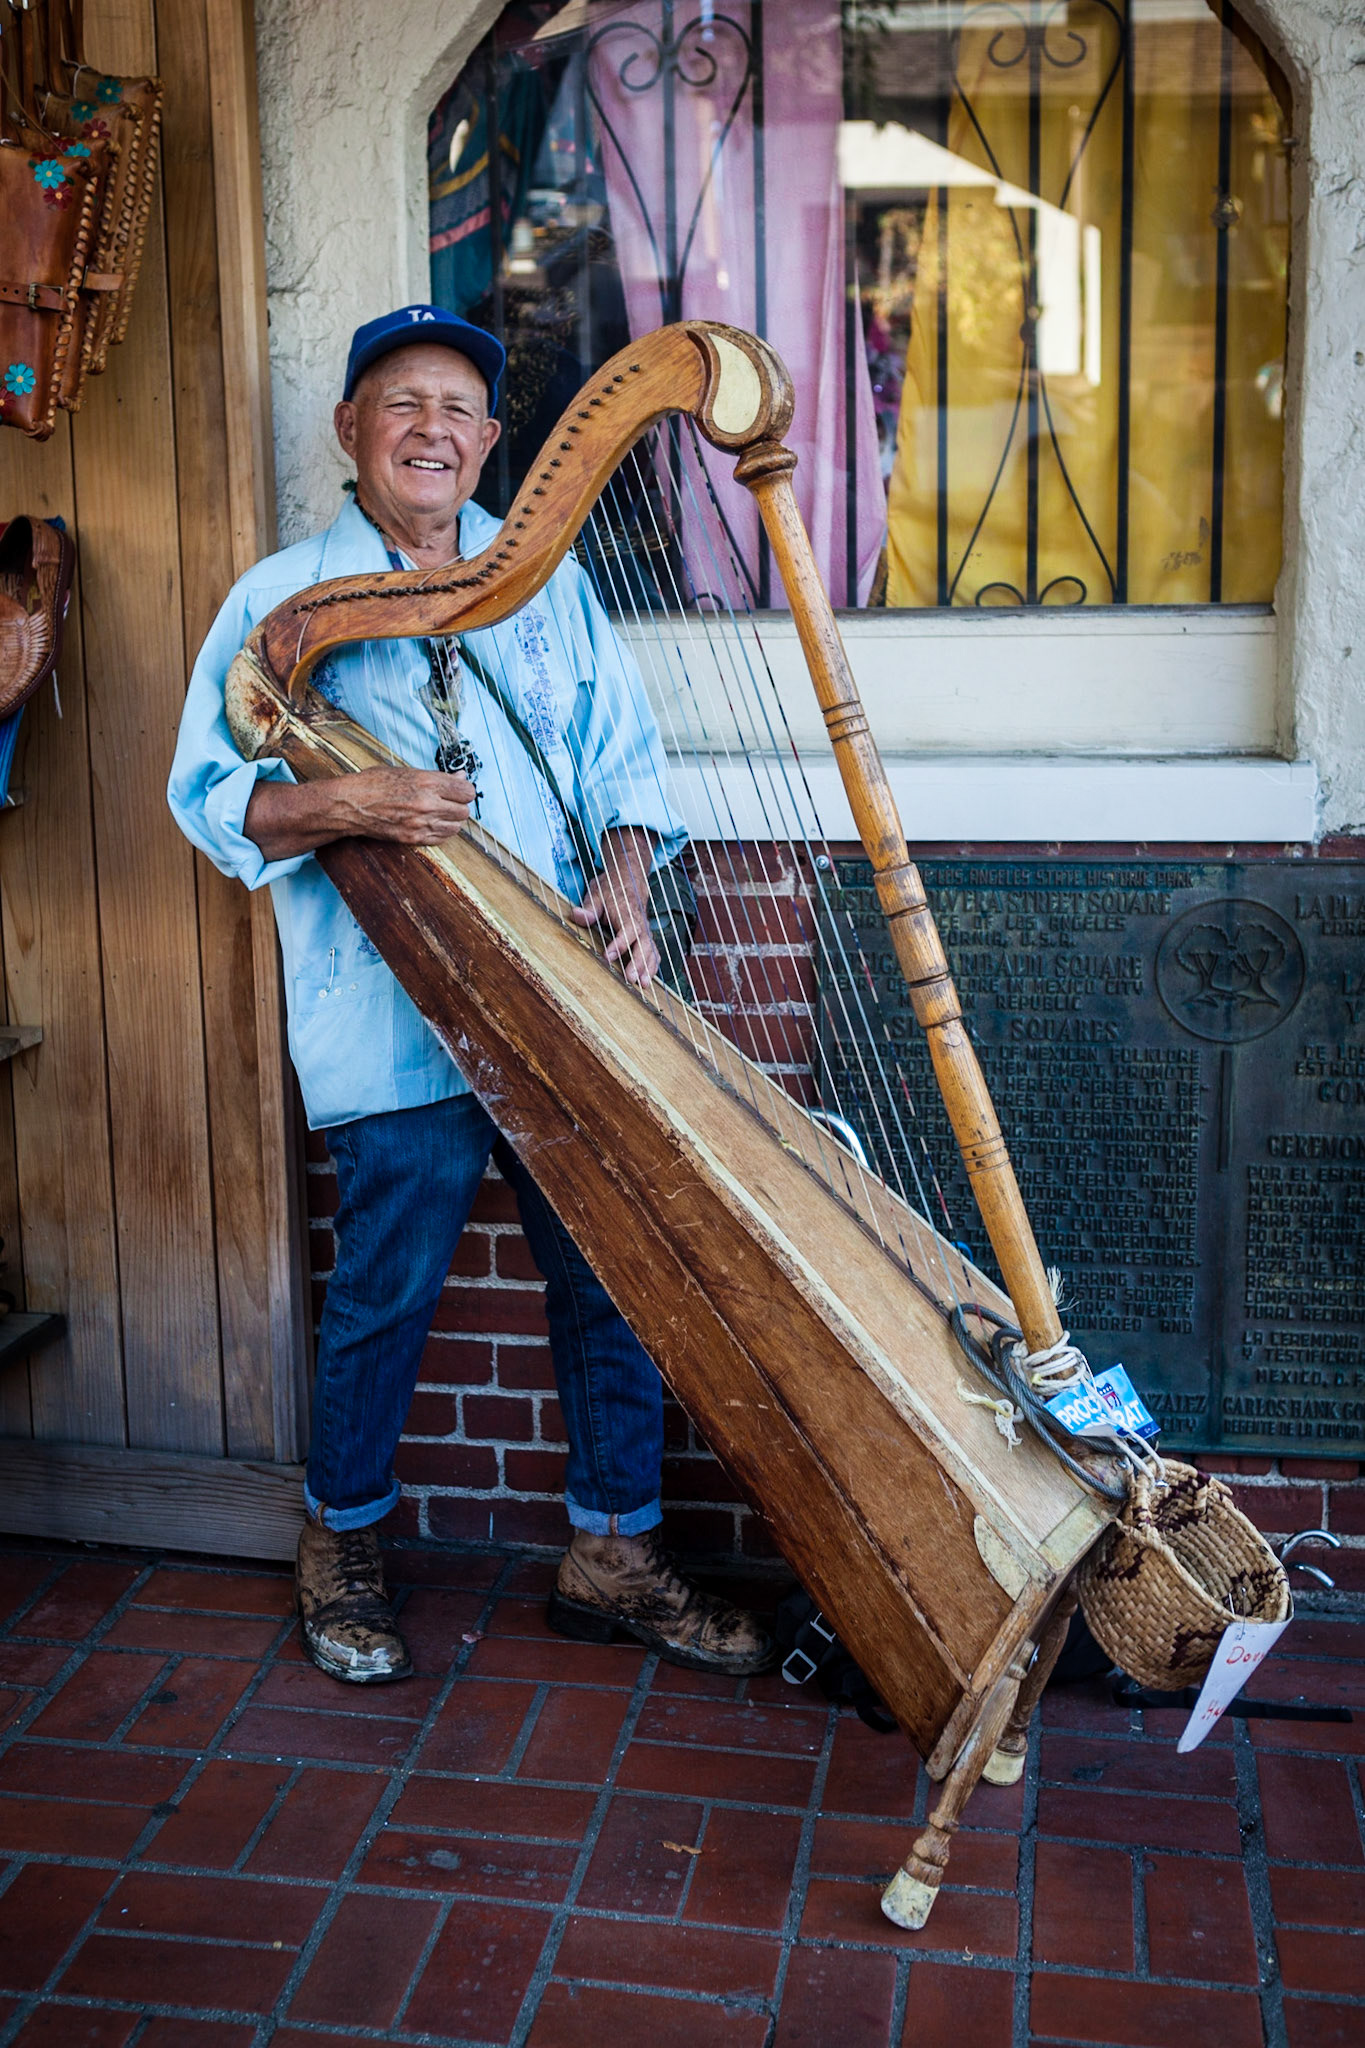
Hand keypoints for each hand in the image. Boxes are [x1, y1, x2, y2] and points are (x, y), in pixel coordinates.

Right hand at [340, 765, 475, 844]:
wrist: (351, 804)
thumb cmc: (374, 783)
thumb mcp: (407, 772)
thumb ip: (437, 777)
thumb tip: (460, 777)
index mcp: (426, 782)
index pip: (466, 791)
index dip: (465, 791)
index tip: (460, 791)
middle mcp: (427, 803)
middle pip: (464, 811)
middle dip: (460, 806)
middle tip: (450, 802)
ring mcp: (421, 823)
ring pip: (456, 827)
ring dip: (452, 821)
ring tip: (441, 814)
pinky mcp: (413, 838)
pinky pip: (441, 839)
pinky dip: (441, 832)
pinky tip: (433, 824)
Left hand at [568, 828, 659, 985]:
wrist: (627, 879)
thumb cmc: (610, 889)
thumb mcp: (595, 894)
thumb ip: (588, 908)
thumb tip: (577, 915)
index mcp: (626, 912)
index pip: (627, 930)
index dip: (619, 944)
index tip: (607, 957)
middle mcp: (639, 923)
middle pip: (643, 944)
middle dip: (638, 962)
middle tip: (631, 979)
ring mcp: (644, 930)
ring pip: (651, 950)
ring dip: (648, 968)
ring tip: (644, 985)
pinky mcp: (646, 936)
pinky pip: (653, 951)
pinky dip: (653, 966)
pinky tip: (648, 980)